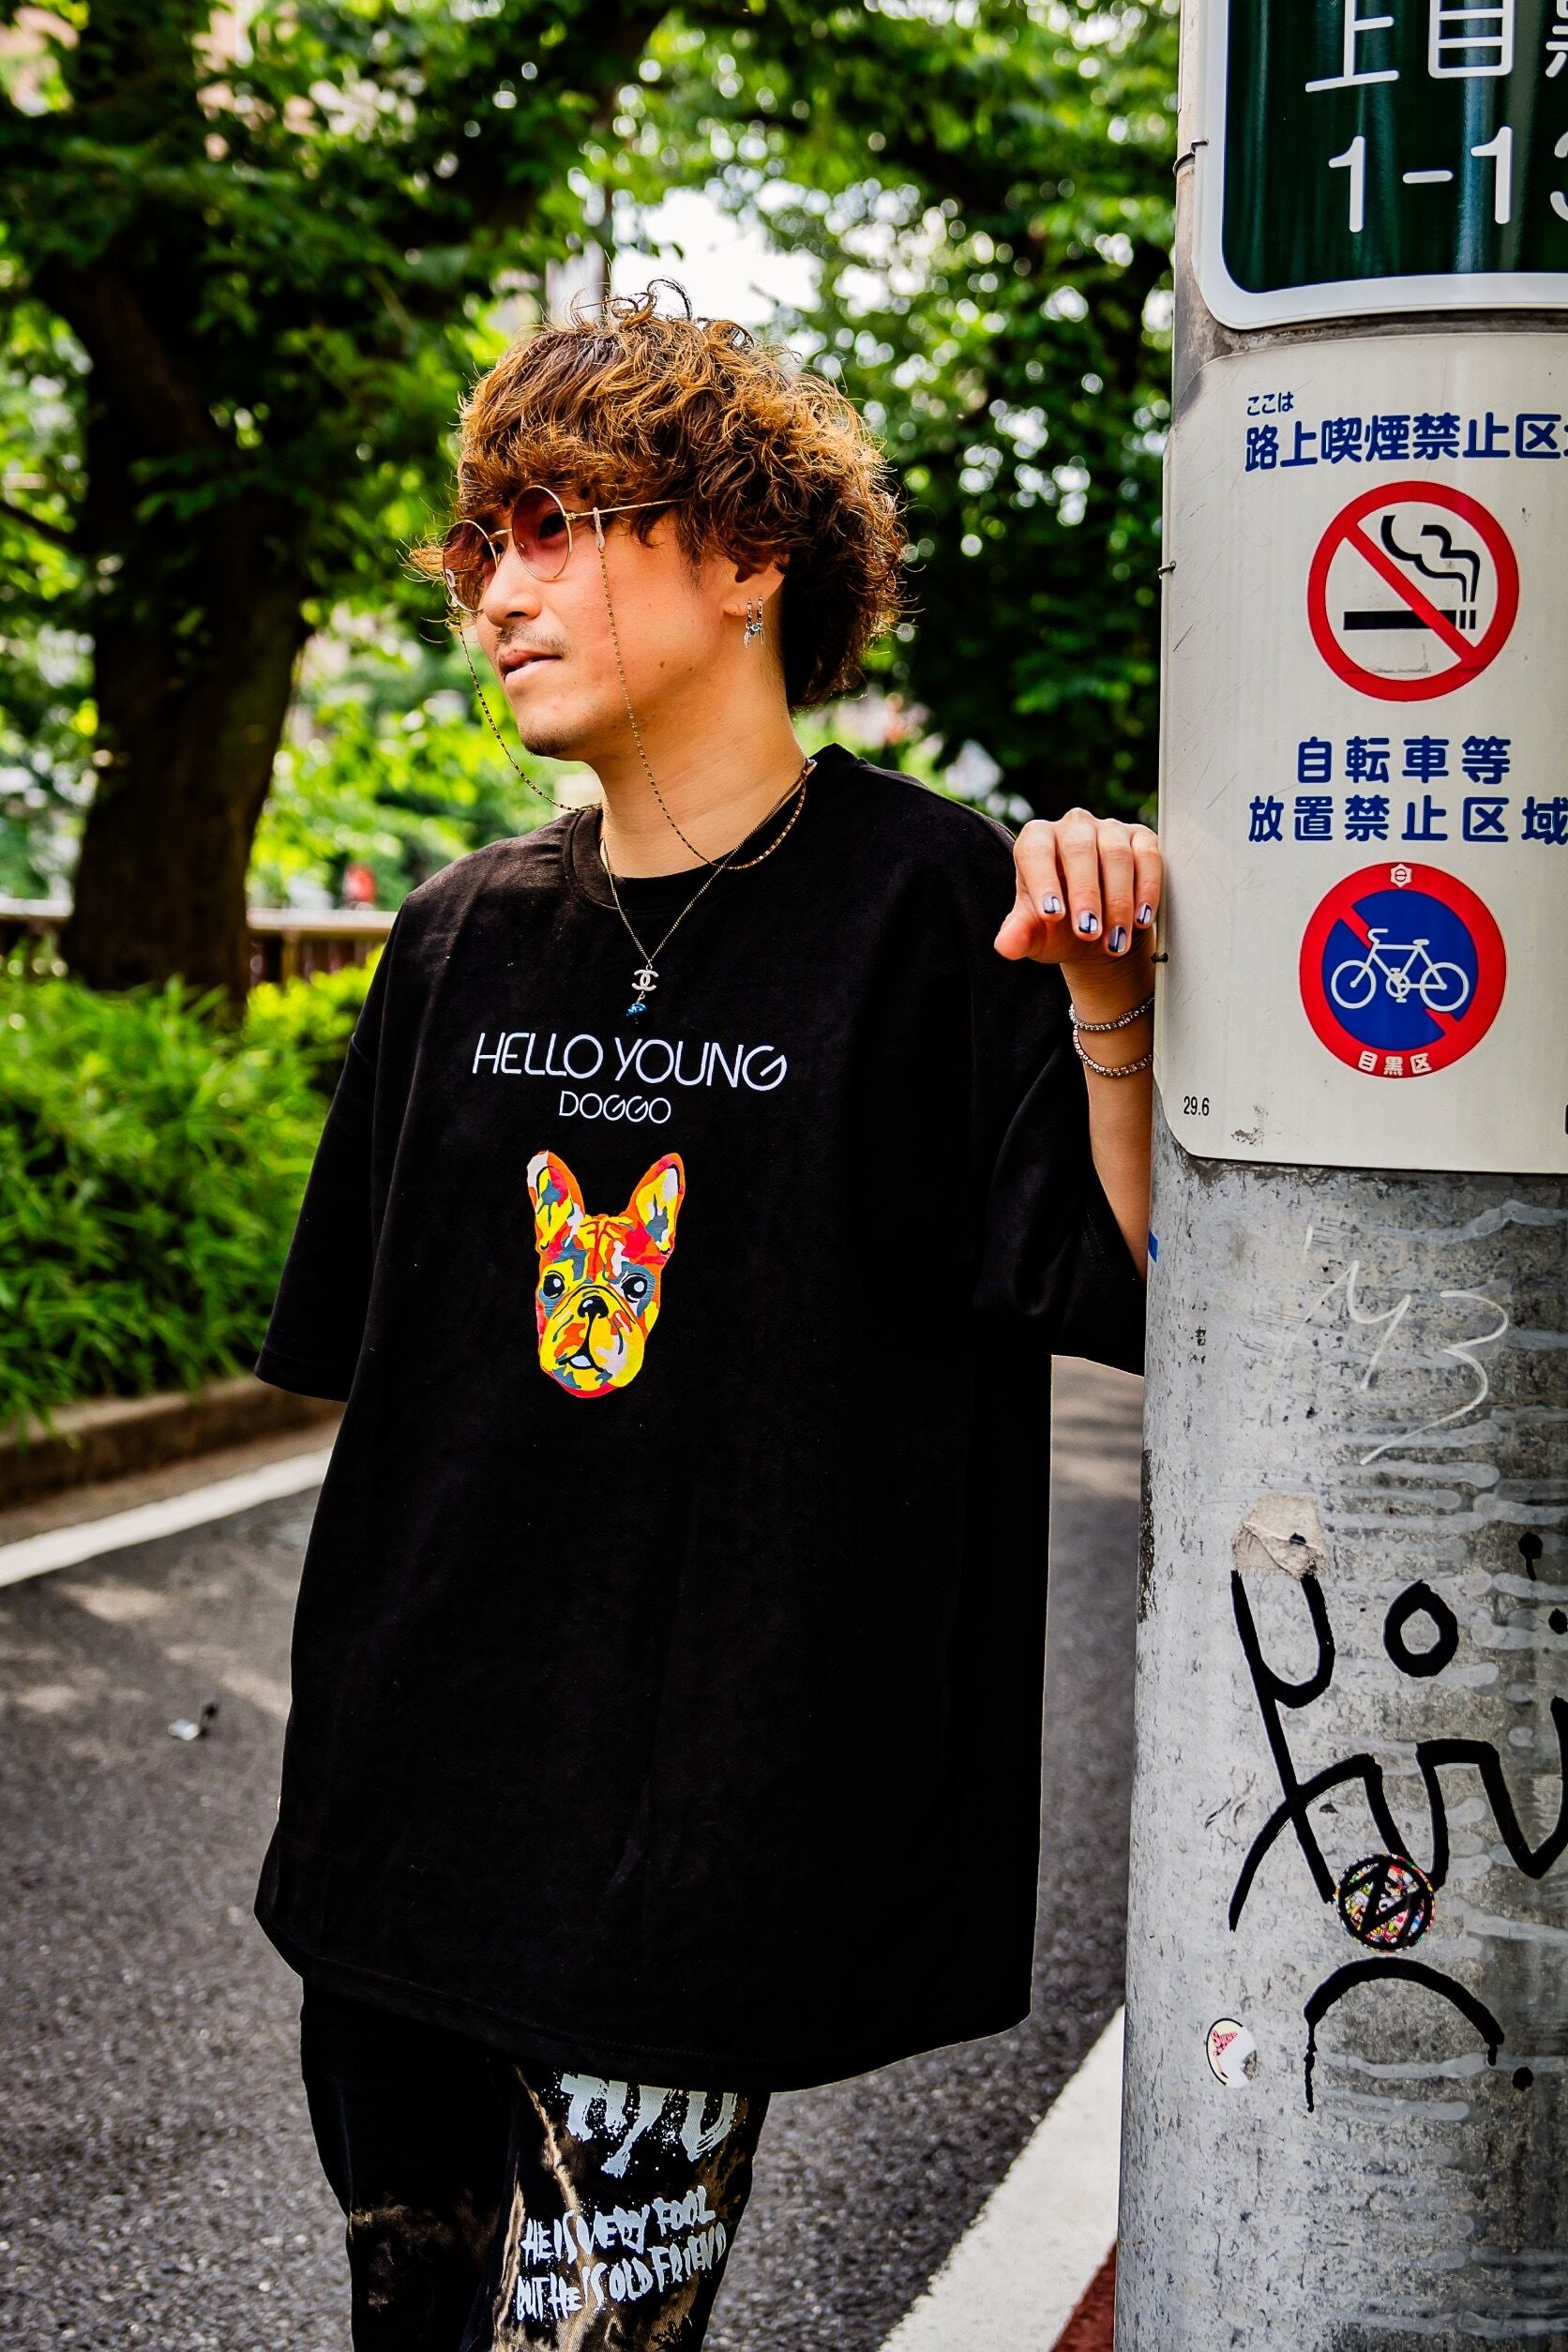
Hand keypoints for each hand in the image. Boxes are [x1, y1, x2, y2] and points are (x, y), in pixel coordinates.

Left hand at [994, 809, 1161, 1005]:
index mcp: (1036, 840)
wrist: (1099, 932)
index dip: (1044, 881)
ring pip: (1116, 854)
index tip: (1052, 915)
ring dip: (1118, 902)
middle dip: (1086, 895)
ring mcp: (1109, 829)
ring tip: (1115, 940)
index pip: (1035, 851)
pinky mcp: (1141, 839)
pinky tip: (1141, 920)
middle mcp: (1072, 827)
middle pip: (1079, 849)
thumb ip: (1020, 936)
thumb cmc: (1060, 928)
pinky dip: (1147, 890)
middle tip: (1088, 933)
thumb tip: (1005, 945)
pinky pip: (1148, 857)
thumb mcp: (1037, 936)